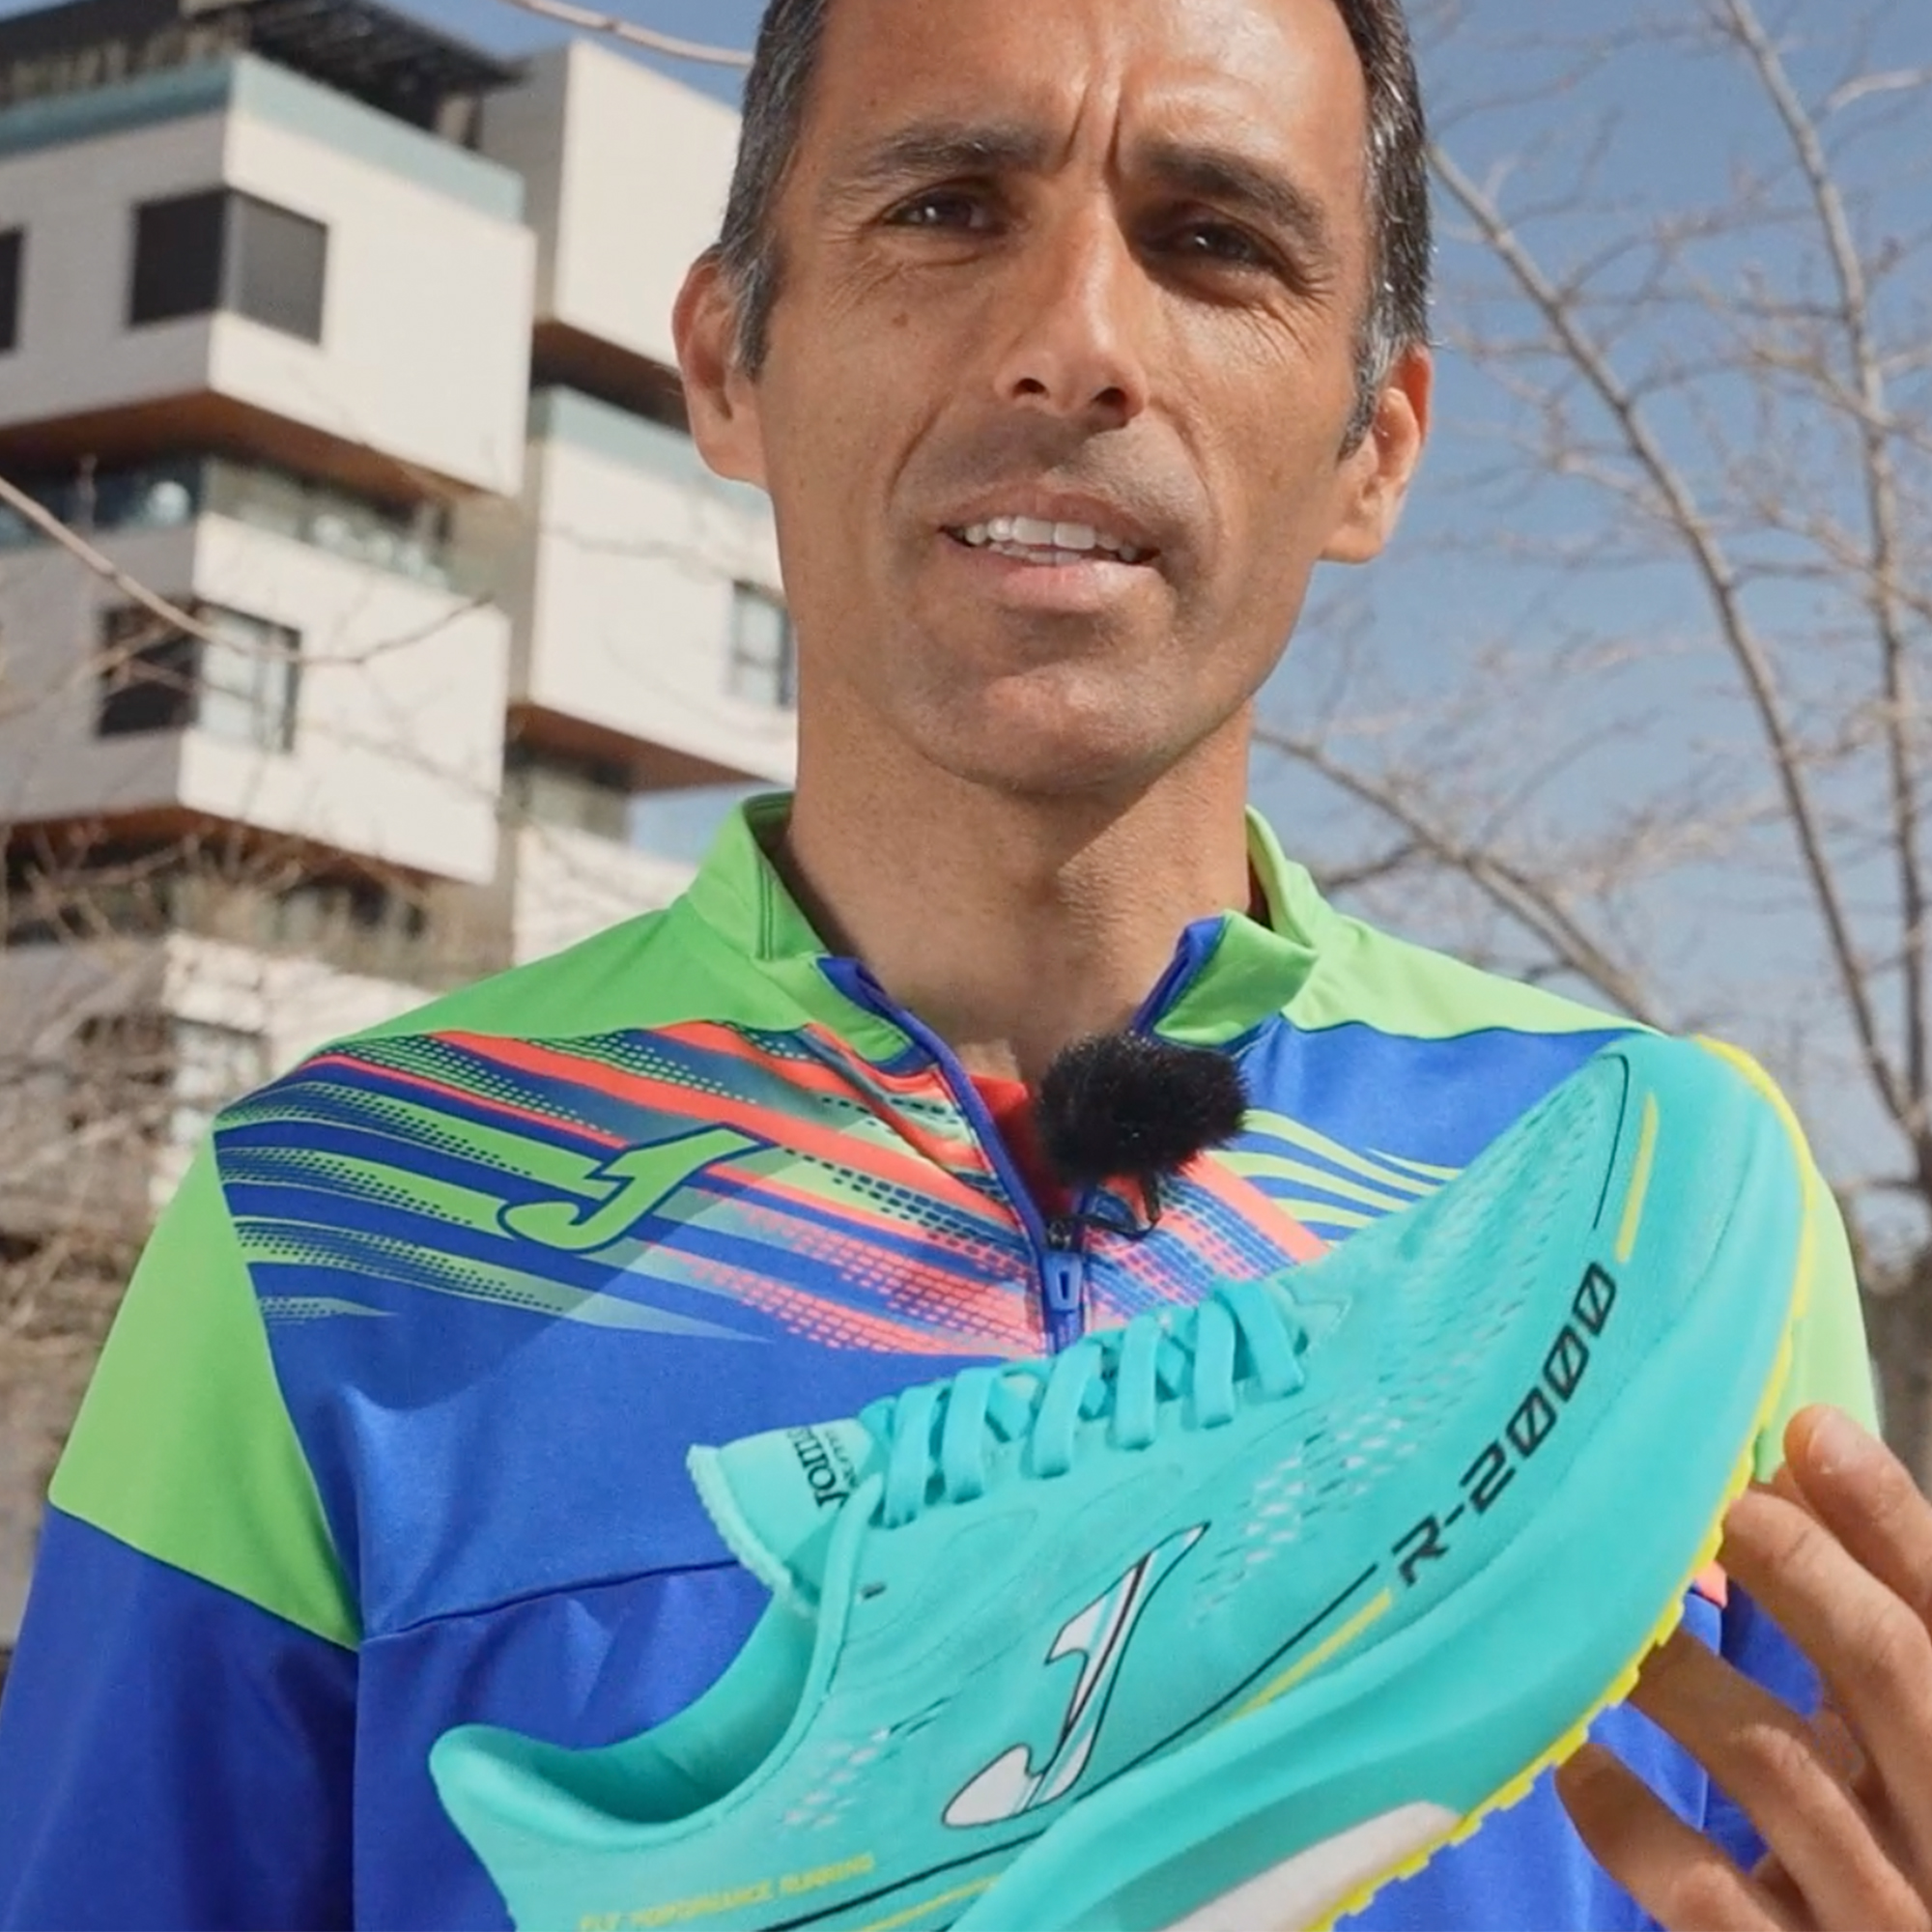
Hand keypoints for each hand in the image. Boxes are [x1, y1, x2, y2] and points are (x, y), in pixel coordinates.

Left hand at [1555, 1406, 1931, 1930]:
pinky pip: (1702, 1886)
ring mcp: (1877, 1915)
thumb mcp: (1899, 1741)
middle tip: (1701, 1498)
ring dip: (1680, 1668)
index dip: (1888, 1519)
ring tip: (1600, 1604)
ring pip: (1777, 1765)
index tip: (1805, 1426)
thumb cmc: (1883, 1847)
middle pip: (1890, 1671)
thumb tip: (1797, 1455)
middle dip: (1798, 1567)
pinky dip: (1628, 1813)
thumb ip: (1868, 1620)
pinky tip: (1570, 1754)